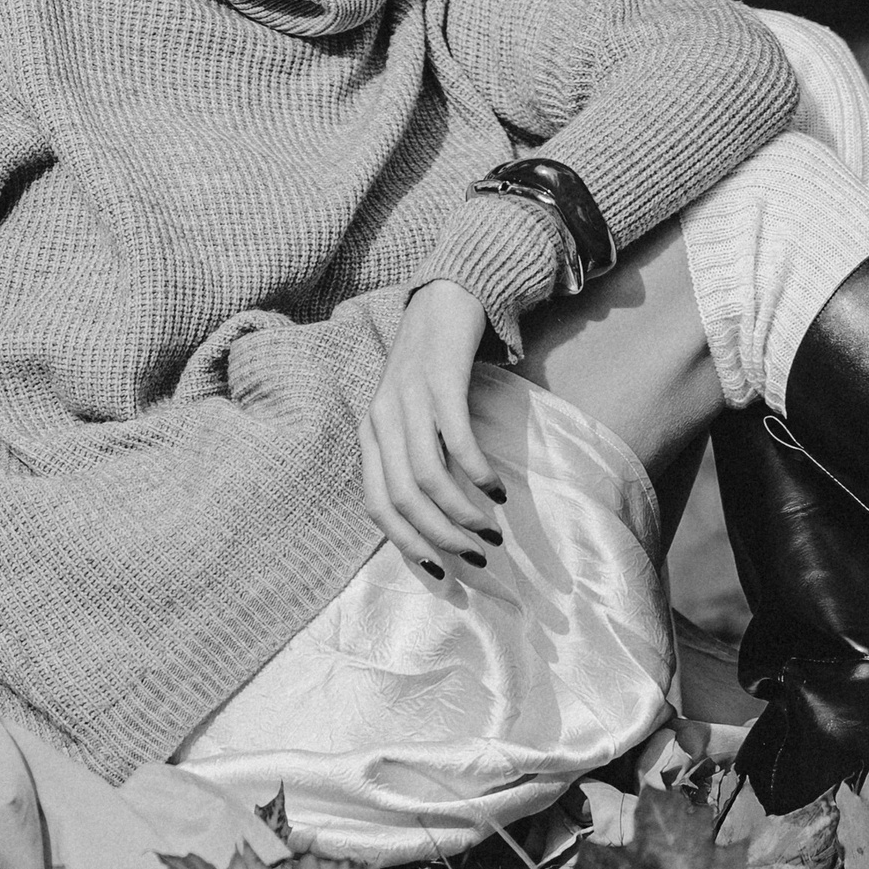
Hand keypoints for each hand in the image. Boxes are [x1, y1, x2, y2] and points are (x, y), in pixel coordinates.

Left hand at [359, 279, 505, 574]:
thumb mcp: (413, 414)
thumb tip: (438, 519)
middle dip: (440, 538)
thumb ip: (416, 456)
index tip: (441, 573)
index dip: (406, 545)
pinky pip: (455, 439)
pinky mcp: (441, 380)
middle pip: (402, 498)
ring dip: (461, 513)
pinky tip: (497, 489)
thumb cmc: (434, 365)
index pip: (375, 504)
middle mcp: (382, 417)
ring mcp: (409, 397)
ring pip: (426, 476)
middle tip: (477, 557)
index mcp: (371, 431)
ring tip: (492, 531)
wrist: (446, 295)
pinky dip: (476, 472)